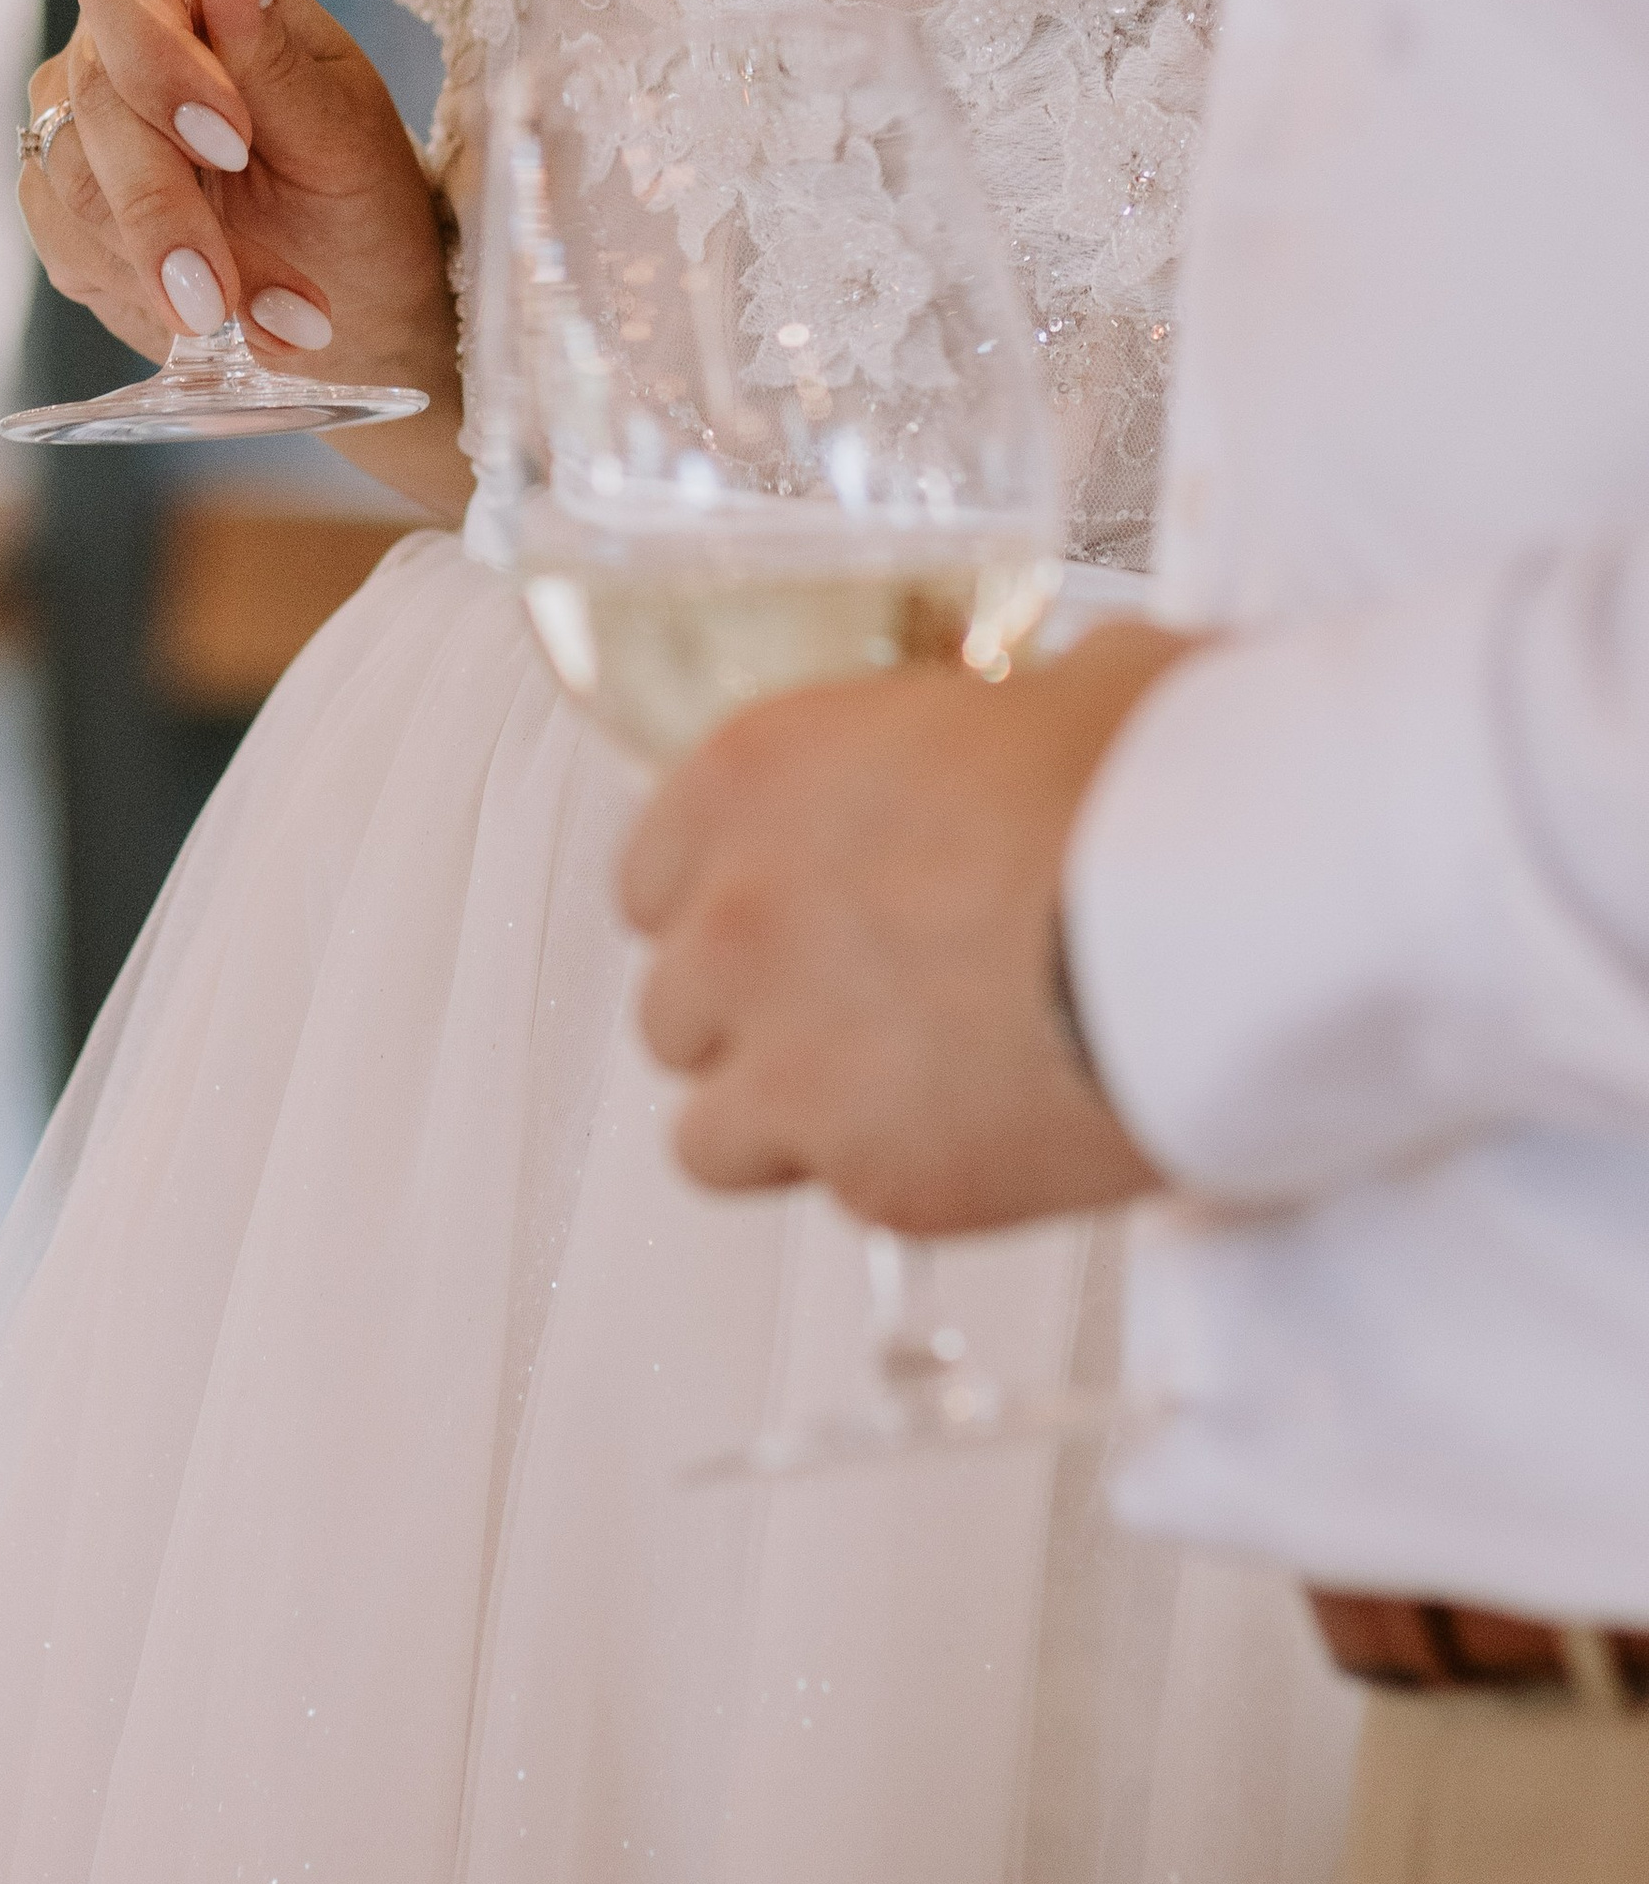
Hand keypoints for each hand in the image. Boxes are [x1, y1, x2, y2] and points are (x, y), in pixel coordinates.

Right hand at [20, 0, 470, 515]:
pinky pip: (67, 245)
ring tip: (271, 325)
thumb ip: (275, 50)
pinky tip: (222, 330)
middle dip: (166, 207)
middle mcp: (116, 50)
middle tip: (229, 289)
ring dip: (170, 267)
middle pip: (92, 100)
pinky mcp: (66, 214)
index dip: (163, 68)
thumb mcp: (342, 133)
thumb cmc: (361, 205)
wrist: (357, 314)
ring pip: (73, 184)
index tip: (232, 142)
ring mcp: (79, 131)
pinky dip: (146, 295)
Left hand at [622, 625, 1199, 1231]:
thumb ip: (1010, 709)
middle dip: (752, 1014)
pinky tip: (986, 1139)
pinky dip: (901, 1181)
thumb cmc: (1157, 788)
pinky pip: (848, 1200)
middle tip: (852, 1007)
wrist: (1231, 929)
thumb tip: (1051, 710)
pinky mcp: (876, 1183)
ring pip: (712, 1135)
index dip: (722, 896)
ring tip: (891, 1102)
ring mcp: (793, 1067)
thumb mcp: (1072, 683)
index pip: (653, 868)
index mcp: (757, 780)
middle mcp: (739, 925)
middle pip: (675, 1005)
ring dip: (786, 1121)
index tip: (780, 910)